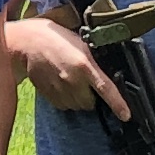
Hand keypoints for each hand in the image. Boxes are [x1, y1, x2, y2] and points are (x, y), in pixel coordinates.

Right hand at [6, 13, 125, 119]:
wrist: (28, 43)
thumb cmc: (57, 39)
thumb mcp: (82, 44)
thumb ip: (93, 62)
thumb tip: (109, 75)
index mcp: (84, 65)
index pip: (105, 88)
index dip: (118, 104)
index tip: (126, 115)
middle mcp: (72, 80)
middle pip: (90, 103)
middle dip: (91, 97)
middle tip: (85, 83)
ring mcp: (59, 89)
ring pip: (77, 106)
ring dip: (78, 99)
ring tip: (71, 82)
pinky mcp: (48, 94)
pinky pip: (64, 106)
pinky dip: (66, 100)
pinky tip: (61, 85)